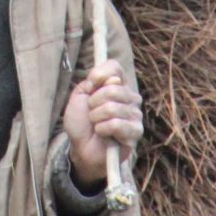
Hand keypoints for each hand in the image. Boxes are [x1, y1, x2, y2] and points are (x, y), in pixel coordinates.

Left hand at [62, 59, 141, 188]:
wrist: (81, 148)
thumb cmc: (81, 123)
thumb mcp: (80, 96)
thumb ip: (92, 81)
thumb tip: (110, 79)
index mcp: (118, 84)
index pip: (114, 66)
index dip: (98, 75)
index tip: (89, 87)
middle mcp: (130, 97)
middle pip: (112, 88)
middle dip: (93, 103)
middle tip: (91, 113)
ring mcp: (135, 114)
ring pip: (112, 107)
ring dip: (96, 118)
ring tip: (96, 124)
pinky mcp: (136, 131)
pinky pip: (116, 124)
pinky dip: (102, 129)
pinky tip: (103, 134)